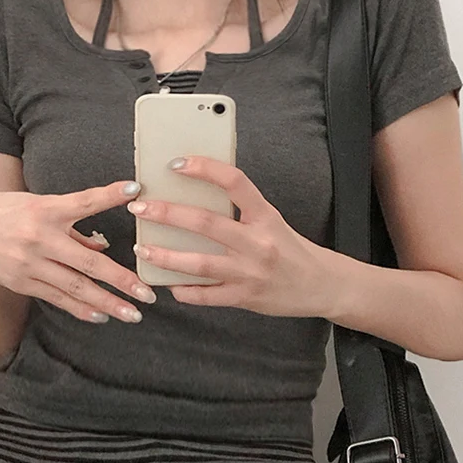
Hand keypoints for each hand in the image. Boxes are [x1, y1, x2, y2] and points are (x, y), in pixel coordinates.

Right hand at [0, 181, 156, 323]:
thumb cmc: (3, 212)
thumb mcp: (36, 206)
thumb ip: (70, 226)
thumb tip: (103, 246)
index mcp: (45, 209)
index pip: (84, 201)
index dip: (109, 194)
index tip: (135, 190)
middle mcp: (39, 237)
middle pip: (88, 261)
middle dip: (122, 280)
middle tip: (148, 293)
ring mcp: (29, 263)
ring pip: (76, 286)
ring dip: (107, 302)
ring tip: (131, 314)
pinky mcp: (21, 281)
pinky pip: (57, 298)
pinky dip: (80, 308)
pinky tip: (100, 316)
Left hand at [127, 156, 336, 317]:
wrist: (323, 286)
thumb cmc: (291, 250)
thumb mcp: (272, 221)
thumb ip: (241, 211)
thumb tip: (195, 196)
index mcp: (265, 216)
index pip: (235, 182)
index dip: (204, 169)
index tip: (175, 163)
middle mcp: (258, 243)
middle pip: (205, 223)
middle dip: (167, 214)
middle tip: (140, 208)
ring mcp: (250, 273)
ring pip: (199, 264)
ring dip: (166, 257)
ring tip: (142, 250)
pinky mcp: (245, 298)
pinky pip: (206, 297)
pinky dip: (184, 291)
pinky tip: (168, 285)